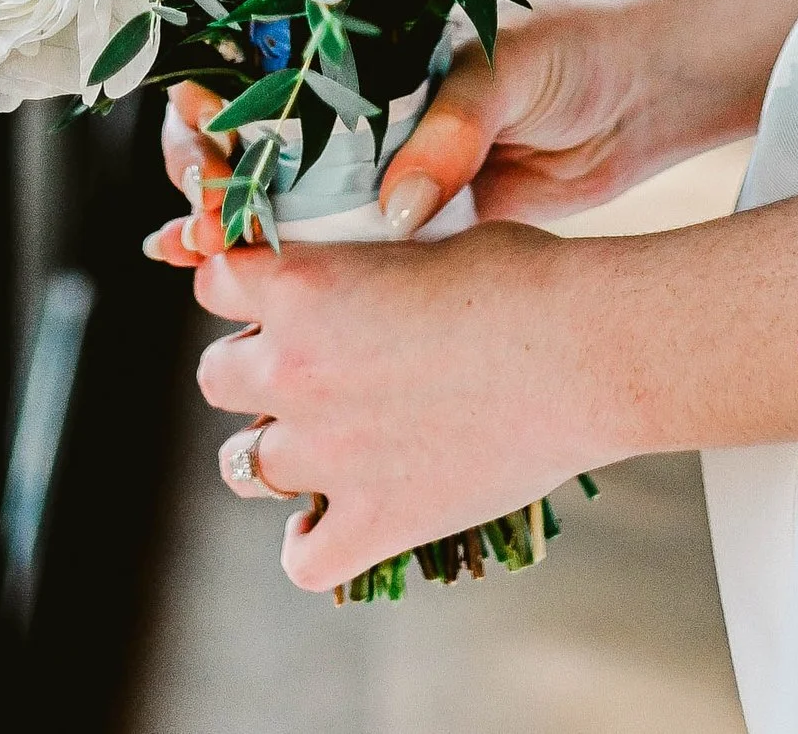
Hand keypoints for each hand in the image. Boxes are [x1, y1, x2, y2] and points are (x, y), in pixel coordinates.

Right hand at [147, 0, 712, 264]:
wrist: (637, 98)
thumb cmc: (569, 55)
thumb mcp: (509, 69)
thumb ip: (452, 126)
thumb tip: (399, 206)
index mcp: (369, 54)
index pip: (267, 75)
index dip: (222, 112)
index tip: (208, 146)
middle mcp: (362, 114)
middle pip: (258, 148)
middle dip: (215, 183)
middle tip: (200, 225)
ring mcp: (385, 175)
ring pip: (289, 211)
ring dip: (233, 238)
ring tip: (193, 262)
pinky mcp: (418, 232)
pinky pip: (348, 258)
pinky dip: (299, 280)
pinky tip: (244, 296)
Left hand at [188, 220, 599, 592]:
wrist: (582, 350)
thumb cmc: (521, 275)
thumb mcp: (424, 237)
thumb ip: (365, 264)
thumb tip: (355, 275)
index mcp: (304, 286)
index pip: (214, 280)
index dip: (240, 283)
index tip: (272, 287)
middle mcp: (296, 371)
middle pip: (215, 376)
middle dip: (255, 366)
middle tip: (311, 363)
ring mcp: (329, 455)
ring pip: (240, 466)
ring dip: (274, 448)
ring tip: (322, 437)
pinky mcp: (374, 522)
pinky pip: (303, 560)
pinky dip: (311, 544)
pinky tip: (335, 520)